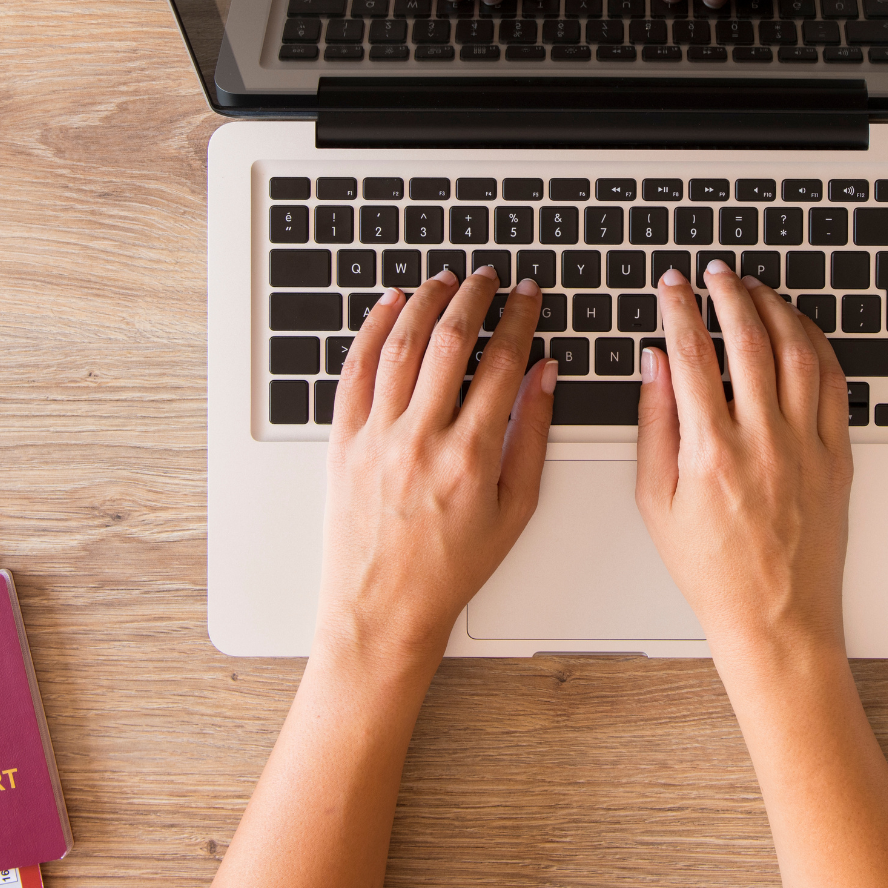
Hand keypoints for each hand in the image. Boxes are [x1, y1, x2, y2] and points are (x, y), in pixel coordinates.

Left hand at [318, 268, 556, 664]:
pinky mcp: (343, 442)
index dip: (519, 318)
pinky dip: (372, 330)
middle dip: (475, 297)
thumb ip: (531, 436)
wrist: (383, 610)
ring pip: (401, 345)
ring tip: (446, 281)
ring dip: (426, 302)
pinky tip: (390, 307)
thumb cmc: (450, 569)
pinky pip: (355, 371)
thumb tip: (543, 374)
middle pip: (450, 341)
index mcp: (471, 457)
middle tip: (489, 276)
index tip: (527, 295)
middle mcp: (421, 440)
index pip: (502, 363)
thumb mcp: (514, 510)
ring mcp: (377, 438)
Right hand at [633, 260, 852, 661]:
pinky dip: (816, 345)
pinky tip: (799, 330)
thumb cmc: (713, 570)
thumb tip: (656, 364)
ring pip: (797, 352)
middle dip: (728, 294)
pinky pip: (834, 383)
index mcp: (711, 453)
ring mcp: (808, 448)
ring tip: (756, 290)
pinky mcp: (838, 457)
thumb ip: (654, 425)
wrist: (776, 617)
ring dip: (775, 310)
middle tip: (715, 273)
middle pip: (748, 341)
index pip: (692, 356)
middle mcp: (764, 443)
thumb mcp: (656, 503)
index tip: (672, 286)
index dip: (679, 309)